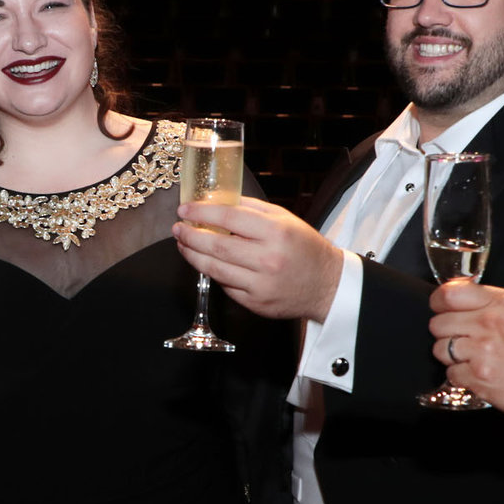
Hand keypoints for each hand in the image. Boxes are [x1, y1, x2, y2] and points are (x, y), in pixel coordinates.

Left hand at [172, 197, 345, 321]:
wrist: (326, 285)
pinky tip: (205, 262)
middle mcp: (268, 259)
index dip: (202, 212)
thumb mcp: (284, 219)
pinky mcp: (255, 303)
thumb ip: (251, 209)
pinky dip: (212, 273)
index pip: (229, 217)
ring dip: (193, 255)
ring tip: (183, 244)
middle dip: (190, 235)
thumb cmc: (304, 248)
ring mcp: (260, 284)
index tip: (185, 210)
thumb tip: (217, 201)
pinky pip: (225, 286)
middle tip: (177, 229)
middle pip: (217, 245)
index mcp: (276, 232)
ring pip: (215, 268)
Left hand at [427, 280, 503, 419]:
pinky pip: (451, 374)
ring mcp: (483, 351)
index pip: (449, 294)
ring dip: (452, 357)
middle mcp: (489, 323)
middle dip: (446, 334)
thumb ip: (489, 301)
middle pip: (438, 324)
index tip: (442, 310)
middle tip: (463, 340)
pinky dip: (462, 377)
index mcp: (499, 303)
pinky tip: (480, 374)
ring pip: (440, 350)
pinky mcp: (479, 377)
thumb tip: (455, 296)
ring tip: (472, 358)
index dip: (439, 303)